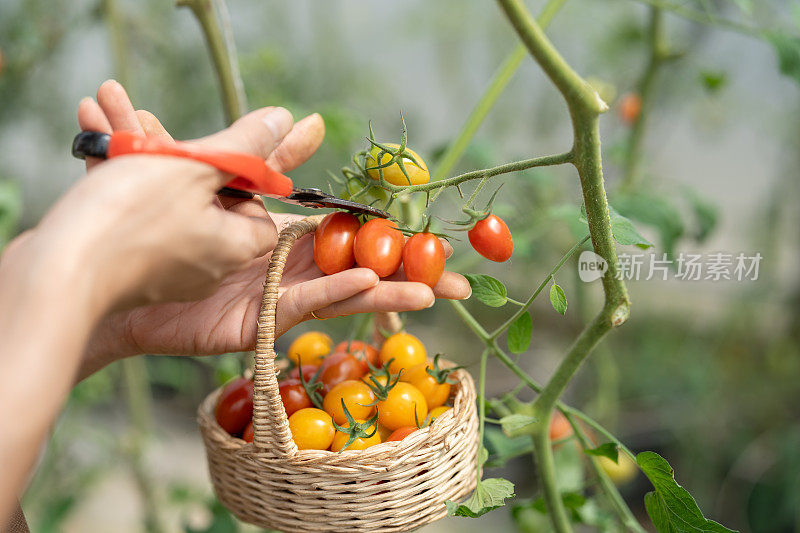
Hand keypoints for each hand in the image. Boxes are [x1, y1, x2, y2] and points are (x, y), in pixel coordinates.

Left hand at [79, 82, 469, 376]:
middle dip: (410, 275)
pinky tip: (374, 282)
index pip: (349, 232)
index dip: (391, 233)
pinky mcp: (255, 323)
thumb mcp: (216, 171)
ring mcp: (273, 298)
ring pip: (344, 292)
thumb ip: (265, 150)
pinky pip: (304, 306)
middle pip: (361, 268)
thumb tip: (310, 119)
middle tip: (464, 279)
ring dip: (389, 290)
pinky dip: (340, 293)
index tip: (432, 232)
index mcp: (281, 234)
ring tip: (437, 289)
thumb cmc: (152, 219)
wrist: (101, 266)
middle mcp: (285, 268)